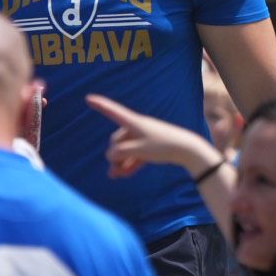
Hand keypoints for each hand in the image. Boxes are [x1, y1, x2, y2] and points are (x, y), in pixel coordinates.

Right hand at [87, 93, 221, 179]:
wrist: (186, 149)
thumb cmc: (162, 146)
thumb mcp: (138, 150)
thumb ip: (121, 153)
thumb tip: (111, 155)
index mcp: (133, 122)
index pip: (113, 111)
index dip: (100, 105)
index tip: (88, 98)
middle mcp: (137, 127)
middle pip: (118, 139)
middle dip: (114, 154)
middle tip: (115, 169)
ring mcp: (144, 137)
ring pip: (126, 149)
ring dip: (120, 162)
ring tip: (115, 176)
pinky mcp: (151, 146)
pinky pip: (136, 154)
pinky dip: (130, 163)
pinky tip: (125, 175)